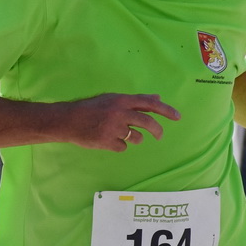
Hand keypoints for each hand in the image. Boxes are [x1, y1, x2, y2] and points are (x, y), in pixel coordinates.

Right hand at [66, 92, 180, 150]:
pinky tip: (108, 140)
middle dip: (157, 130)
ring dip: (133, 138)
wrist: (69, 120)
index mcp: (121, 100)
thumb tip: (157, 98)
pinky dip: (119, 145)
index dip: (165, 110)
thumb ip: (135, 100)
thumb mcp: (113, 99)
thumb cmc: (91, 108)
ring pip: (136, 137)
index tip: (177, 116)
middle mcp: (120, 112)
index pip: (149, 103)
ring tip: (120, 134)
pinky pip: (123, 147)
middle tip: (159, 135)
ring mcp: (114, 128)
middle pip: (147, 122)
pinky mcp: (107, 141)